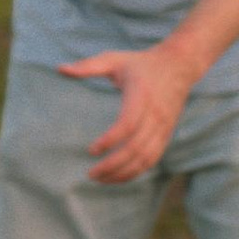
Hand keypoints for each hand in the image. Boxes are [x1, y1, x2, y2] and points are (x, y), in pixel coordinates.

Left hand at [59, 45, 196, 183]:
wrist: (178, 66)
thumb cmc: (140, 63)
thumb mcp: (114, 59)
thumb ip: (88, 66)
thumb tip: (60, 69)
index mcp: (141, 95)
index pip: (128, 124)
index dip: (110, 141)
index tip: (91, 150)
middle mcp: (155, 114)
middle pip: (136, 148)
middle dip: (113, 165)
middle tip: (90, 174)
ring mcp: (163, 127)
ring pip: (146, 158)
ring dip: (123, 173)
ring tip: (100, 179)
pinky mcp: (166, 135)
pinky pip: (153, 159)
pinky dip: (136, 172)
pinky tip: (117, 176)